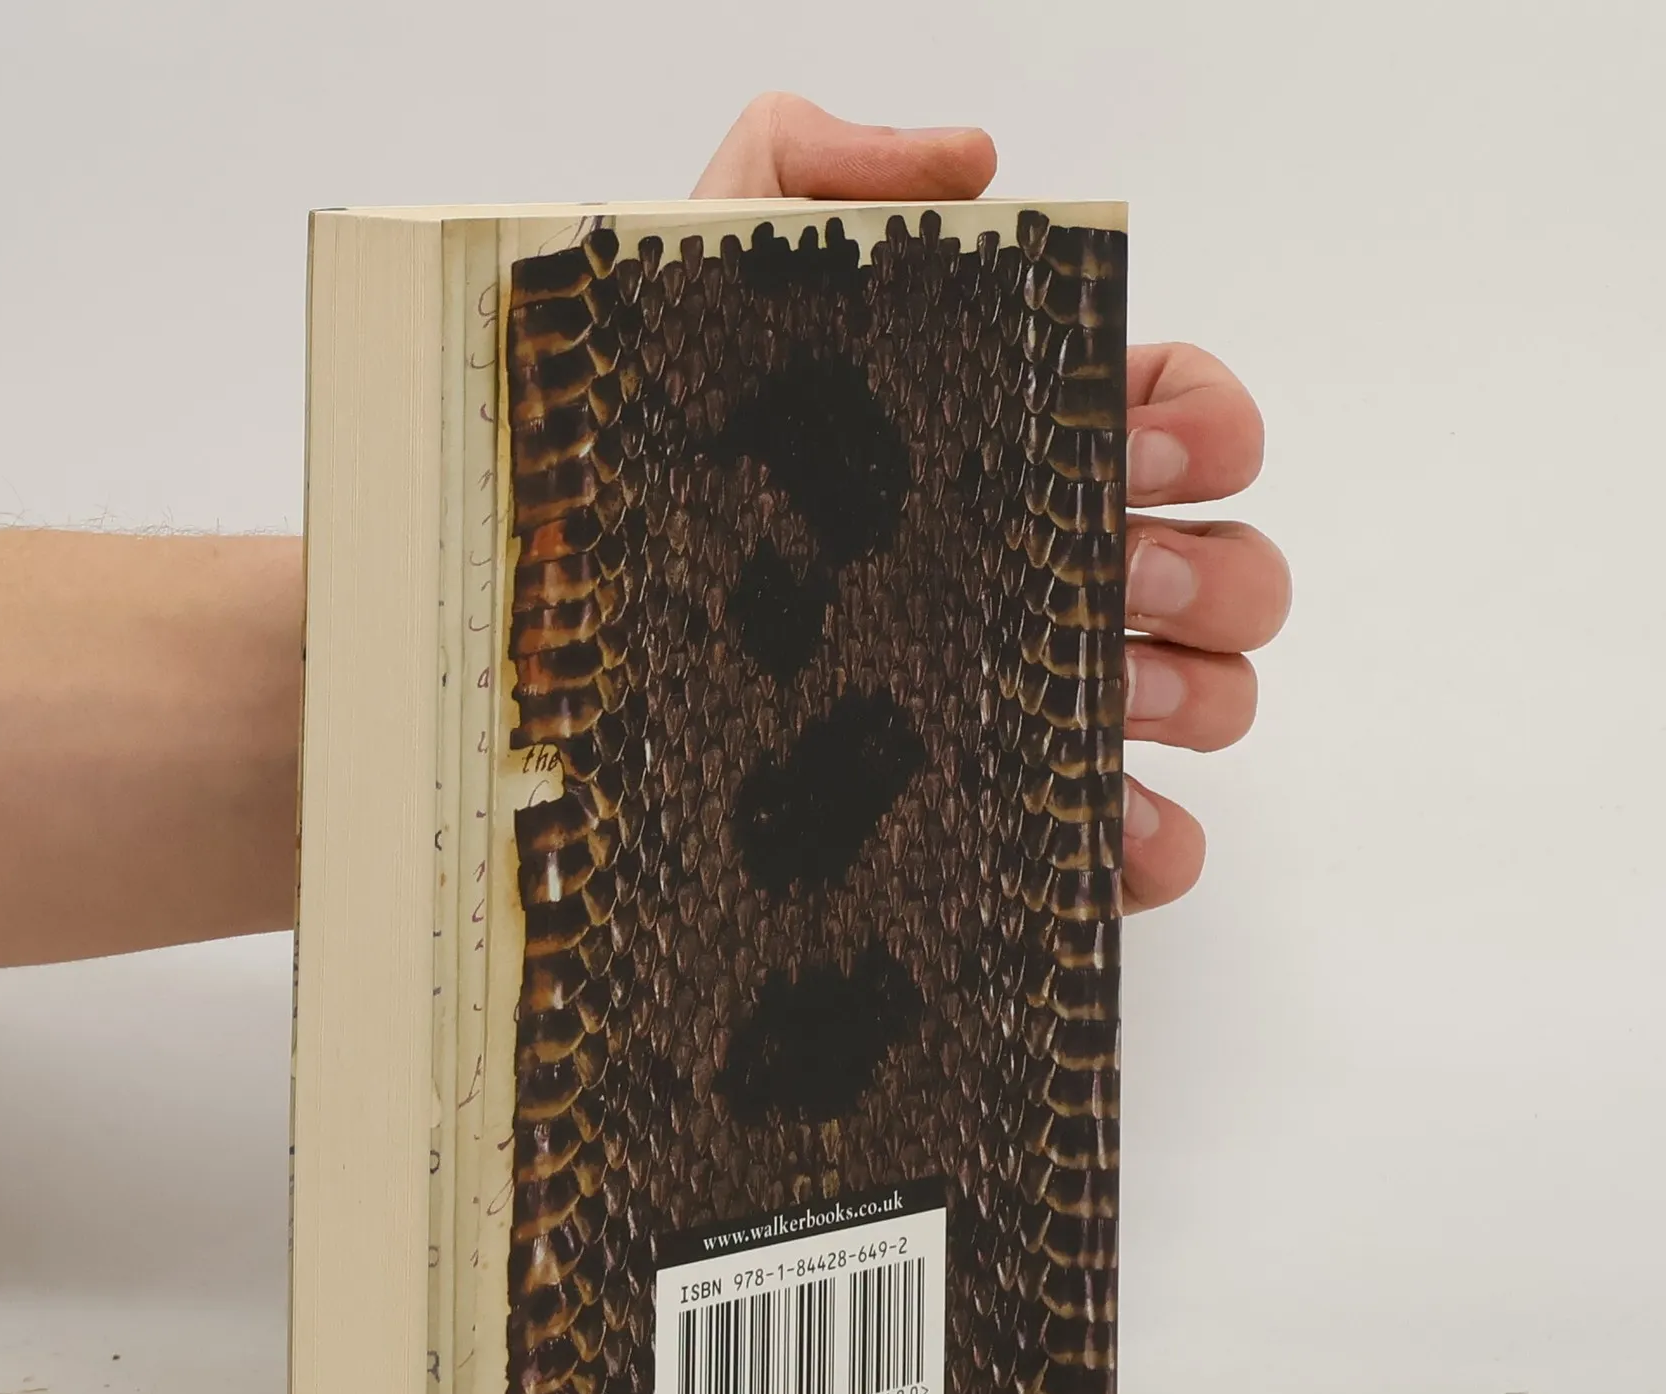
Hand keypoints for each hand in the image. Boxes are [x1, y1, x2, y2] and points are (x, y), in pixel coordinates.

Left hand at [695, 94, 1289, 910]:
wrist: (550, 632)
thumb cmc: (641, 465)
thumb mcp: (703, 285)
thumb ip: (813, 171)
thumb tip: (972, 165)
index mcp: (1011, 447)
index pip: (1180, 412)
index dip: (1200, 421)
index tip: (1132, 442)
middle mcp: (1042, 567)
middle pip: (1229, 565)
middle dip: (1212, 566)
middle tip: (1116, 568)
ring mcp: (1032, 694)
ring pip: (1211, 692)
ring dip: (1200, 691)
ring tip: (1107, 689)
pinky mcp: (998, 812)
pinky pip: (1131, 840)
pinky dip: (1153, 841)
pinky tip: (1108, 826)